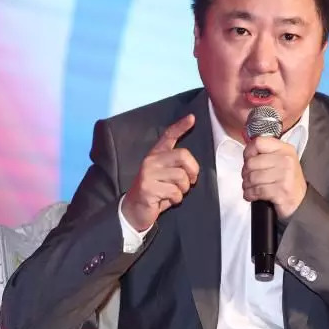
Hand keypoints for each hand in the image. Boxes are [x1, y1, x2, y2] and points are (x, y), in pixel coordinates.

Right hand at [121, 114, 198, 230]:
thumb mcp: (164, 176)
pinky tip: (167, 201)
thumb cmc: (155, 192)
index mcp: (155, 155)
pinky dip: (176, 200)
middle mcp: (151, 161)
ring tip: (174, 193)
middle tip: (191, 181)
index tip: (192, 118)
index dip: (180, 126)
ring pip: (181, 177)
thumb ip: (176, 167)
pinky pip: (175, 192)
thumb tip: (194, 169)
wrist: (134, 211)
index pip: (168, 136)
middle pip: (183, 155)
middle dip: (193, 170)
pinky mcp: (147, 187)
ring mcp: (148, 173)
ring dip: (183, 189)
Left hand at [242, 137, 306, 219]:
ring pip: (252, 178)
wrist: (299, 200)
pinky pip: (257, 190)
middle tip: (248, 178)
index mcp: (285, 149)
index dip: (248, 152)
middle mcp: (286, 160)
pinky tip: (252, 195)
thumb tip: (247, 152)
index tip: (248, 159)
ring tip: (250, 187)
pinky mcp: (281, 191)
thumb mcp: (280, 160)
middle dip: (245, 173)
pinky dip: (250, 194)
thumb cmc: (286, 180)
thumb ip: (265, 153)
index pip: (258, 142)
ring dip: (247, 185)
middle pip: (252, 162)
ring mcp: (285, 176)